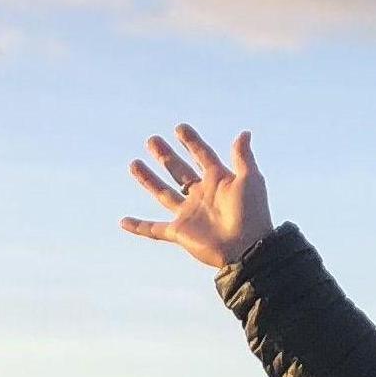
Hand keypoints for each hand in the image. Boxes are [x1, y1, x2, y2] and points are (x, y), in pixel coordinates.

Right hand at [120, 123, 270, 269]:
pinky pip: (154, 230)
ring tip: (134, 164)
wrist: (247, 248)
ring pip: (163, 193)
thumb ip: (242, 156)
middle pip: (179, 171)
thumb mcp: (251, 179)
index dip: (192, 142)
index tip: (179, 128)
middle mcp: (201, 195)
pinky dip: (138, 227)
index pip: (202, 156)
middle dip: (166, 156)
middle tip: (152, 140)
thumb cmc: (253, 214)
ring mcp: (189, 214)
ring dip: (148, 179)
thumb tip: (244, 133)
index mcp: (219, 180)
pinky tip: (122, 221)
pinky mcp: (180, 232)